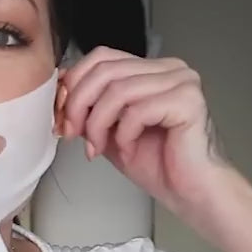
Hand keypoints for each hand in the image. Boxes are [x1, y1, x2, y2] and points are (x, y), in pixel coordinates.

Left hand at [61, 46, 228, 214]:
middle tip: (72, 133)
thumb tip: (60, 91)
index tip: (61, 115)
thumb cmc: (158, 165)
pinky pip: (138, 110)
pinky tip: (128, 150)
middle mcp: (169, 69)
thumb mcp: (110, 131)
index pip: (101, 57)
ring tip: (97, 148)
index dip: (74, 83)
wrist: (191, 194)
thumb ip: (89, 109)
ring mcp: (182, 82)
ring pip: (117, 90)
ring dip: (97, 124)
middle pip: (105, 70)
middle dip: (78, 104)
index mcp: (152, 70)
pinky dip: (123, 134)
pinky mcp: (188, 102)